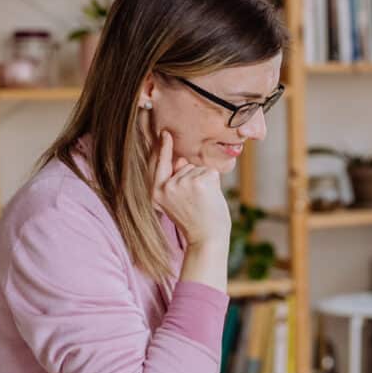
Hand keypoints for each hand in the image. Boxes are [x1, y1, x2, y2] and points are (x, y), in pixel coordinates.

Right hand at [150, 130, 230, 248]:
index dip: (163, 149)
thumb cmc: (194, 220)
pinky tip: (210, 199)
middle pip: (185, 166)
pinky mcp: (200, 182)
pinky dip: (215, 183)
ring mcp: (183, 183)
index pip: (159, 165)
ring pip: (199, 169)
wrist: (207, 239)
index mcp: (156, 192)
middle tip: (197, 203)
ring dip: (205, 182)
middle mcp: (166, 186)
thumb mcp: (177, 200)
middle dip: (195, 179)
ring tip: (203, 203)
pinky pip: (211, 172)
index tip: (165, 133)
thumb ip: (176, 179)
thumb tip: (181, 159)